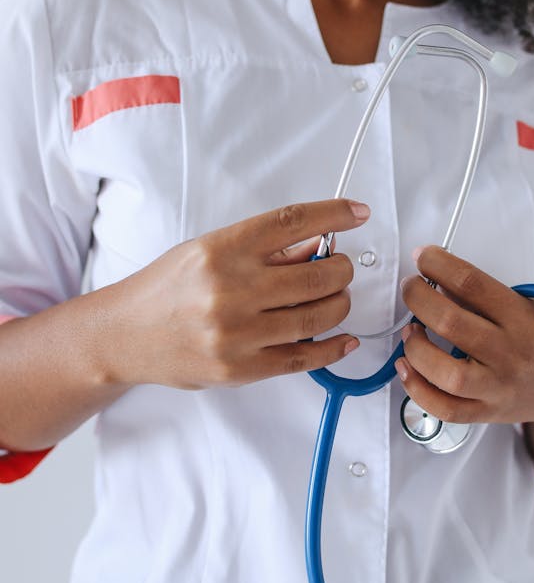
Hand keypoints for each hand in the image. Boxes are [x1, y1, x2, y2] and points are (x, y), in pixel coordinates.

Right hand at [99, 199, 370, 389]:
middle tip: (340, 268)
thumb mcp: (209, 251)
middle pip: (319, 274)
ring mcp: (237, 333)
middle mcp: (231, 289)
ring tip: (333, 299)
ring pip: (319, 316)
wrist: (126, 335)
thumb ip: (263, 250)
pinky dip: (334, 347)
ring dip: (338, 304)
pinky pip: (306, 358)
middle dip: (342, 269)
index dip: (335, 214)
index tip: (358, 213)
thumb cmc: (168, 288)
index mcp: (222, 249)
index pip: (293, 222)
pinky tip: (344, 338)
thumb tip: (319, 245)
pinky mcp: (242, 368)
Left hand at [395, 245, 533, 436]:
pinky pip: (445, 409)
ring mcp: (499, 388)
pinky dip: (416, 388)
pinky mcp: (487, 412)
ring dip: (415, 348)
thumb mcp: (531, 305)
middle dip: (418, 298)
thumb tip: (436, 284)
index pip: (472, 283)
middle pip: (451, 324)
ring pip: (446, 374)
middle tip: (411, 288)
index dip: (438, 265)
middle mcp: (512, 355)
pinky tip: (407, 367)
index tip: (424, 257)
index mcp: (526, 319)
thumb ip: (486, 296)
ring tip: (411, 331)